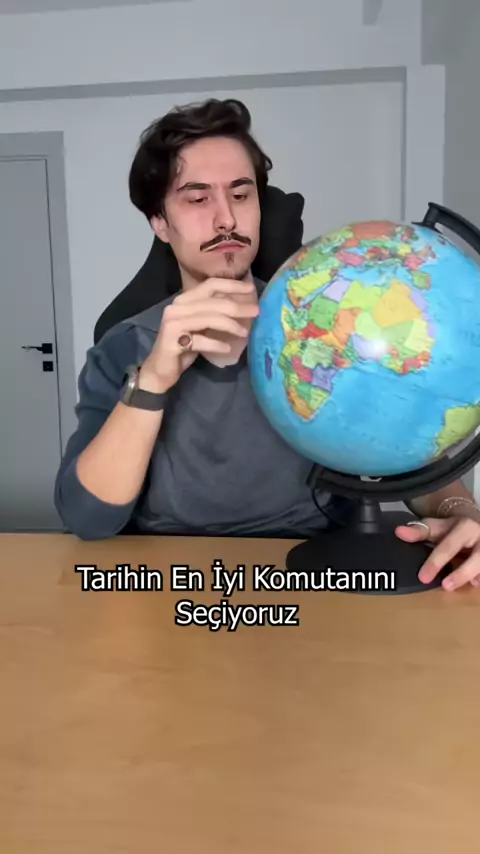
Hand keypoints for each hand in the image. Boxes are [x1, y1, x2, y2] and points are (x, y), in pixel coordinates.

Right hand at [141, 278, 258, 390]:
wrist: (160, 370)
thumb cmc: (183, 347)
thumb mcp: (199, 327)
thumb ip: (212, 314)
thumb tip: (240, 306)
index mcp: (183, 300)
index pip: (210, 285)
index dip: (231, 285)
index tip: (251, 289)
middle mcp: (176, 307)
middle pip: (213, 302)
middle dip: (238, 307)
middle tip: (256, 312)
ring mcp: (173, 323)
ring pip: (209, 318)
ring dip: (230, 325)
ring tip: (244, 333)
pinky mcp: (173, 341)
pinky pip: (201, 340)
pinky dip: (216, 344)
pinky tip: (227, 348)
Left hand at [396, 516, 479, 590]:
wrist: (476, 521)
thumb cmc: (453, 529)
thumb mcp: (437, 527)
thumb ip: (420, 531)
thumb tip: (399, 532)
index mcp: (465, 527)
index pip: (449, 546)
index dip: (435, 562)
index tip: (422, 577)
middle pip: (476, 558)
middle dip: (460, 574)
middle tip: (445, 587)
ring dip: (474, 576)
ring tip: (465, 587)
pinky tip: (476, 584)